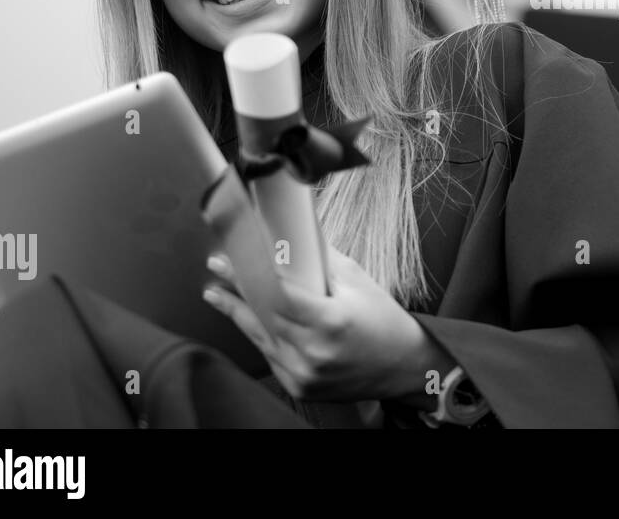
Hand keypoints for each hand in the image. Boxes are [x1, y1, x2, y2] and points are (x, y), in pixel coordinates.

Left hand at [203, 247, 452, 404]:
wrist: (401, 365)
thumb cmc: (383, 319)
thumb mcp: (358, 281)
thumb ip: (322, 260)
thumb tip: (294, 233)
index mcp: (331, 321)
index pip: (280, 294)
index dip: (257, 274)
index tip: (240, 256)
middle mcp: (314, 351)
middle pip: (264, 314)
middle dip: (239, 288)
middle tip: (220, 266)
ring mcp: (304, 373)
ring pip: (260, 337)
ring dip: (237, 313)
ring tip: (216, 293)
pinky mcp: (299, 386)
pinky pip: (271, 356)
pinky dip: (259, 336)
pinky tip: (245, 318)